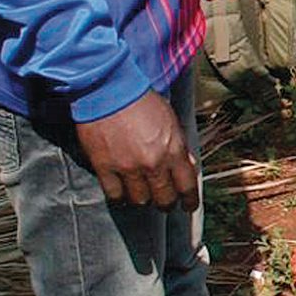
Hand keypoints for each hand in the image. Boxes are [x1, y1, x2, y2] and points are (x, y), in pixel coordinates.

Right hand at [75, 89, 198, 209]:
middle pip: (164, 198)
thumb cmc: (141, 101)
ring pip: (140, 200)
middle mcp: (153, 163)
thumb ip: (180, 145)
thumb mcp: (170, 120)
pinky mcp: (105, 167)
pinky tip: (121, 193)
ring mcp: (128, 167)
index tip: (188, 206)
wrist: (109, 89)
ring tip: (141, 194)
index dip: (190, 200)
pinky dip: (119, 197)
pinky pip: (115, 195)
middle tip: (164, 202)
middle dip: (166, 203)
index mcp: (173, 150)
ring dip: (143, 199)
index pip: (187, 186)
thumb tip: (187, 165)